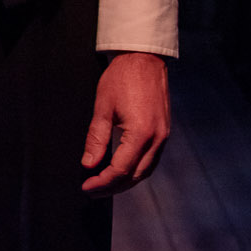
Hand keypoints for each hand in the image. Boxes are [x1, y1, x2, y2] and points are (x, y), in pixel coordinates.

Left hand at [80, 51, 170, 195]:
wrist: (144, 59)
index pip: (120, 170)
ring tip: (105, 184)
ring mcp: (164, 136)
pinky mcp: (164, 131)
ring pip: (146, 170)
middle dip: (113, 187)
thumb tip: (88, 164)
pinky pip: (152, 159)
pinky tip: (122, 170)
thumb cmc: (121, 78)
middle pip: (135, 175)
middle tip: (93, 191)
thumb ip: (96, 139)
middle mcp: (157, 139)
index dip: (102, 182)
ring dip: (126, 181)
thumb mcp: (102, 108)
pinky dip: (136, 169)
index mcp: (141, 133)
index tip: (86, 187)